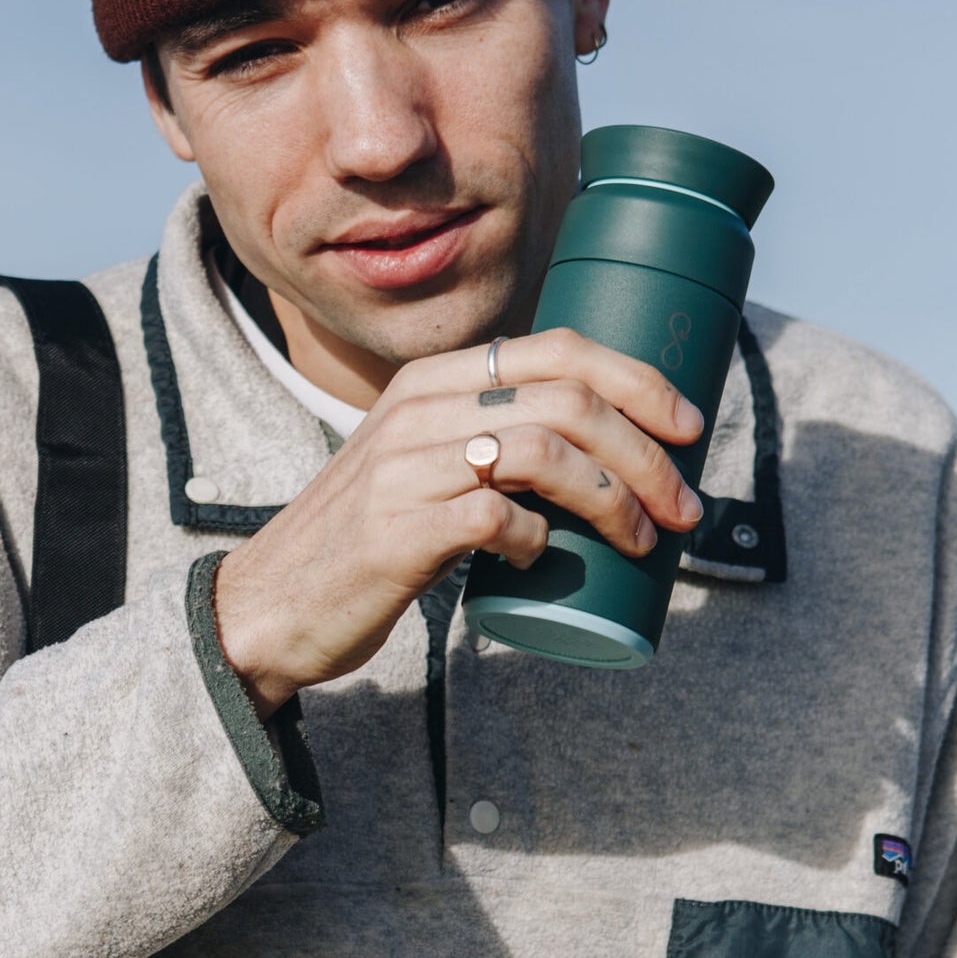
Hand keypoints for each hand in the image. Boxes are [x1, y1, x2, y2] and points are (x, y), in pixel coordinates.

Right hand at [214, 326, 704, 718]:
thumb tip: (594, 459)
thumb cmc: (361, 546)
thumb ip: (479, 444)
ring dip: (615, 501)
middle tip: (683, 508)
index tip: (689, 428)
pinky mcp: (397, 532)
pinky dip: (542, 543)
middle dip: (648, 454)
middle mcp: (417, 411)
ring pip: (545, 452)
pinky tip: (549, 564)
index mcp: (430, 384)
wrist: (267, 608)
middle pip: (568, 401)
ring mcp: (404, 469)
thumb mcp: (415, 468)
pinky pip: (498, 520)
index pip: (558, 349)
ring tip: (642, 541)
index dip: (639, 381)